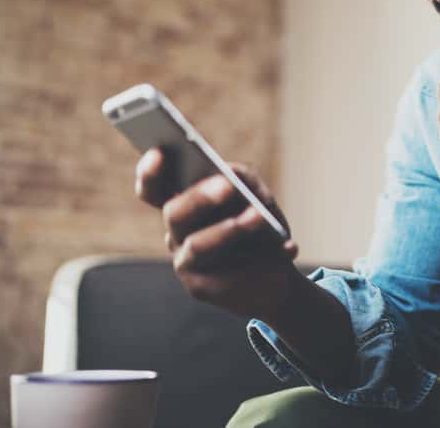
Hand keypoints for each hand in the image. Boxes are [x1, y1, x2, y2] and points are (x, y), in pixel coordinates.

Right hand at [135, 148, 300, 321]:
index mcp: (182, 204)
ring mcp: (186, 262)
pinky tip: (288, 248)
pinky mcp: (203, 289)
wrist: (275, 273)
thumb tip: (234, 178)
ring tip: (259, 217)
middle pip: (174, 213)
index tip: (161, 150)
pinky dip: (262, 259)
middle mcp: (177, 232)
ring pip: (198, 245)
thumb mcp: (256, 195)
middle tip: (227, 186)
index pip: (153, 188)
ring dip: (231, 229)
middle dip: (200, 197)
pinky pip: (228, 274)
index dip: (150, 171)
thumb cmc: (259, 224)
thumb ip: (244, 179)